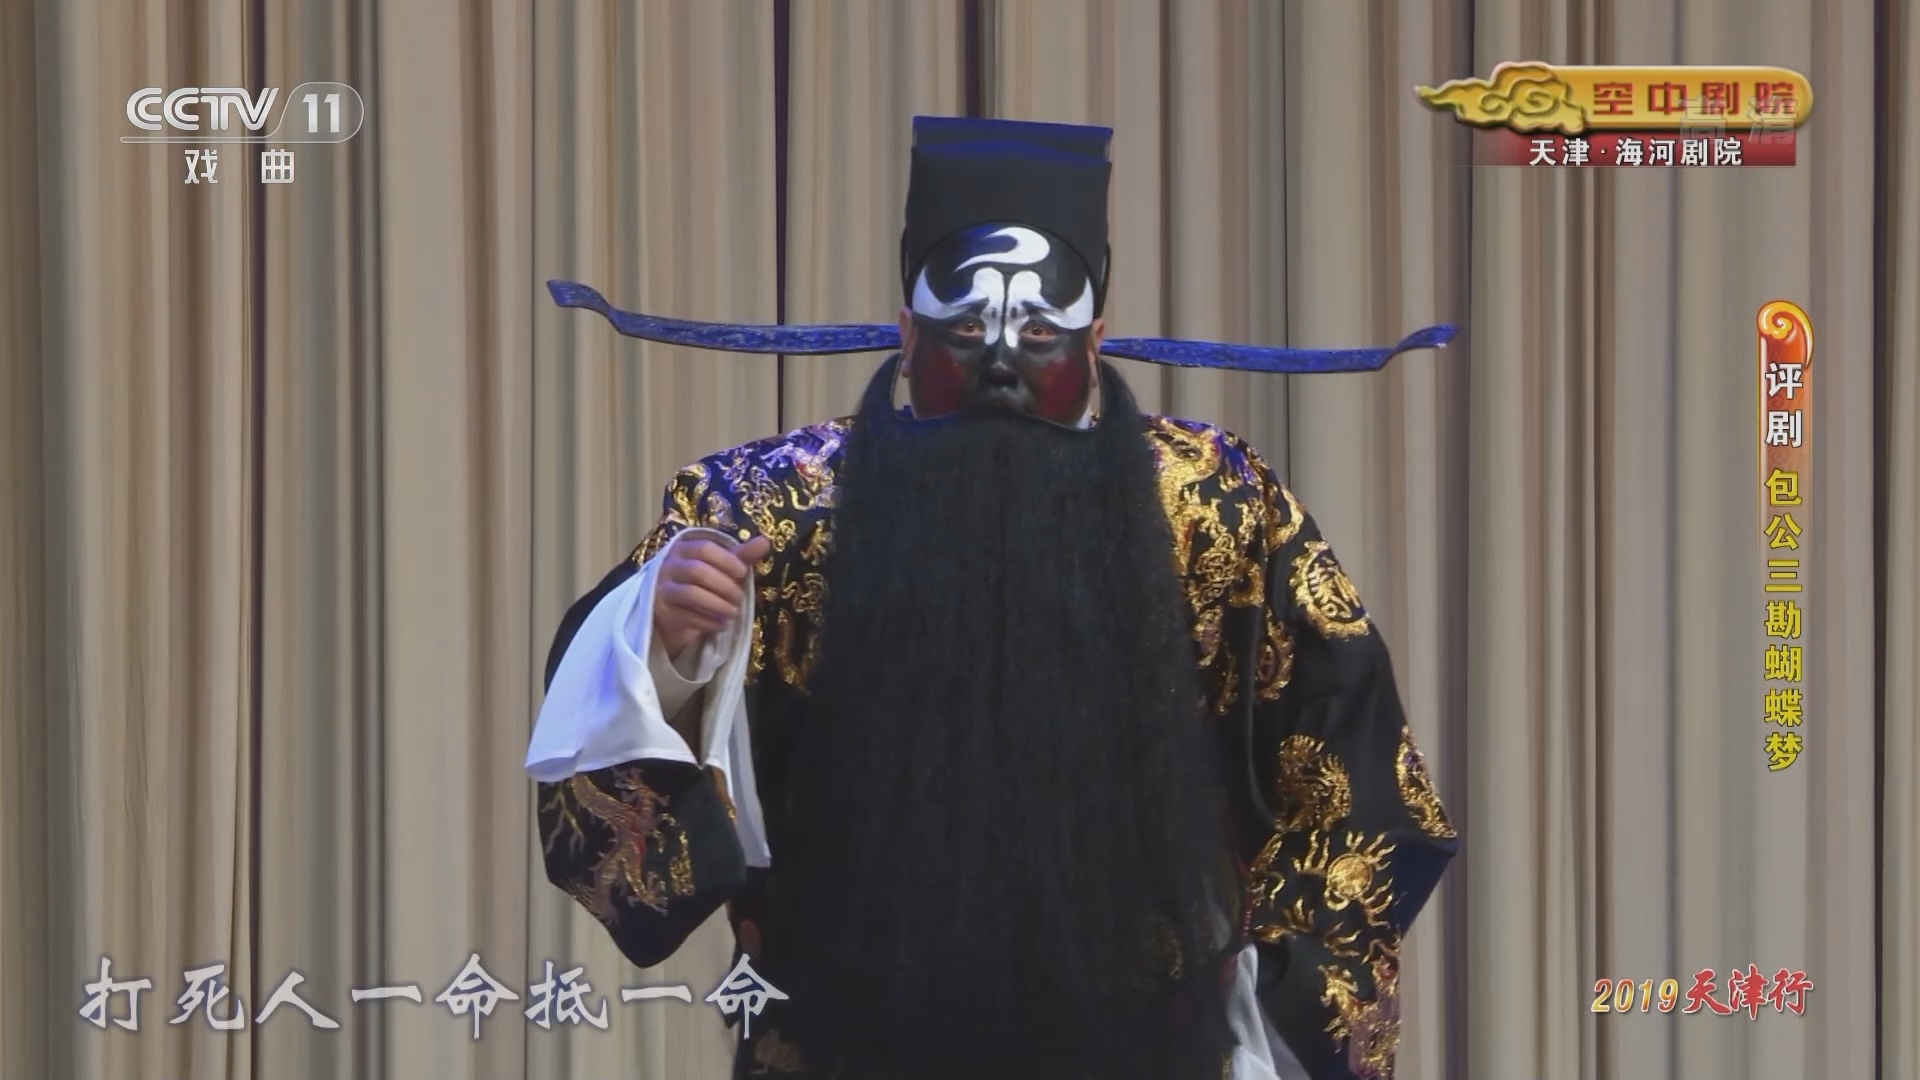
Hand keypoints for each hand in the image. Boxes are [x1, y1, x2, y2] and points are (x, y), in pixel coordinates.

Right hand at [654, 535, 771, 659]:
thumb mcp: (719, 567)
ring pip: (692, 594)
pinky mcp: (661, 612)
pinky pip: (687, 616)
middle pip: (698, 571)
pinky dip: (709, 622)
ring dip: (718, 605)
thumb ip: (740, 556)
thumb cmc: (700, 584)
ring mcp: (661, 589)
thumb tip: (765, 541)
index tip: (743, 572)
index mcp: (683, 548)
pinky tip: (721, 624)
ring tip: (733, 612)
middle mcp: (668, 566)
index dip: (726, 560)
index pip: (704, 548)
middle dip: (725, 586)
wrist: (672, 613)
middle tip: (740, 598)